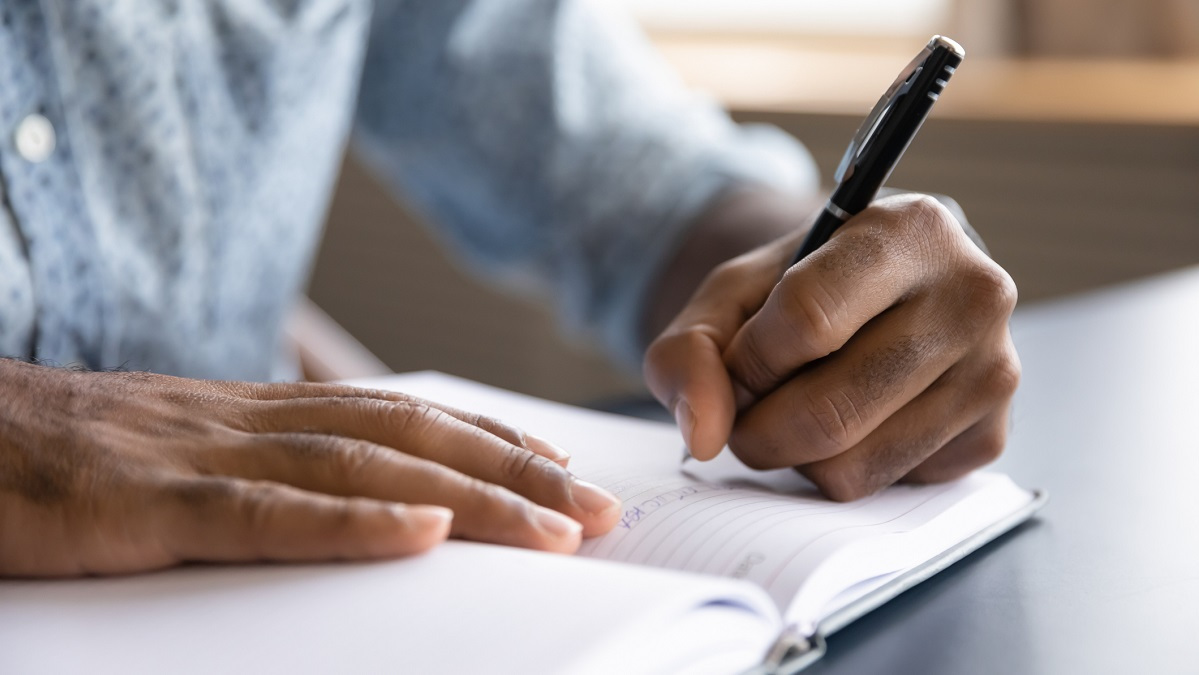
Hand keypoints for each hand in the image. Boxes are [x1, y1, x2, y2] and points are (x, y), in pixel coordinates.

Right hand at [0, 360, 620, 576]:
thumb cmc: (53, 458)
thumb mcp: (170, 459)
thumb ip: (253, 475)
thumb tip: (340, 505)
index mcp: (251, 413)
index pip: (398, 416)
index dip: (488, 441)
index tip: (561, 469)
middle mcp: (243, 420)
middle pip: (407, 436)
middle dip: (513, 471)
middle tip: (598, 509)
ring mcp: (195, 455)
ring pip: (361, 467)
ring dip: (469, 495)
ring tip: (554, 526)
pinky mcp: (140, 505)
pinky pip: (263, 511)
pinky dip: (352, 521)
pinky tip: (423, 530)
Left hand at [644, 194, 1019, 500]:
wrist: (877, 296)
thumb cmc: (799, 288)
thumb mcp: (730, 294)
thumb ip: (690, 350)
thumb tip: (706, 436)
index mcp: (912, 229)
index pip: (807, 321)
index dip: (749, 361)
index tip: (740, 363)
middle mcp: (974, 294)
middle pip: (828, 411)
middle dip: (758, 430)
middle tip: (747, 411)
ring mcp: (994, 371)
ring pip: (853, 466)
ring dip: (796, 457)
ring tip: (798, 408)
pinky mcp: (993, 436)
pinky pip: (886, 489)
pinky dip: (844, 469)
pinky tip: (852, 422)